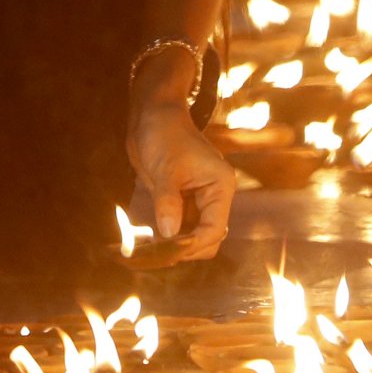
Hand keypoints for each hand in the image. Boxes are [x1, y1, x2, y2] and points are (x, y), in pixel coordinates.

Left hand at [126, 101, 234, 260]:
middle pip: (208, 238)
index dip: (192, 245)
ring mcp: (199, 200)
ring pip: (194, 236)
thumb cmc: (164, 135)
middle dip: (186, 249)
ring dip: (176, 246)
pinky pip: (181, 228)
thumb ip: (168, 202)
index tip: (167, 252)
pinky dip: (169, 237)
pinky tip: (151, 240)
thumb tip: (169, 234)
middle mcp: (214, 196)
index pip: (214, 229)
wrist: (152, 117)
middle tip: (157, 254)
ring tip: (151, 251)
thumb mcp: (165, 169)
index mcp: (220, 186)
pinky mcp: (183, 201)